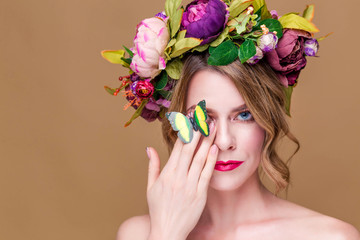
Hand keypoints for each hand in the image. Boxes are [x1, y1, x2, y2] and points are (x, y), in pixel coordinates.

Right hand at [146, 124, 217, 239]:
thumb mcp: (150, 187)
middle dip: (197, 130)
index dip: (184, 131)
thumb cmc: (158, 210)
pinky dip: (211, 161)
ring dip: (207, 141)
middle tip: (203, 116)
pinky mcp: (200, 195)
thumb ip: (152, 166)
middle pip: (189, 149)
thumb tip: (149, 148)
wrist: (167, 232)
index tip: (189, 118)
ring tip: (212, 126)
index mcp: (166, 174)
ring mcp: (190, 186)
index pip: (177, 147)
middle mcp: (178, 178)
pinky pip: (206, 175)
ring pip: (199, 159)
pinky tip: (215, 149)